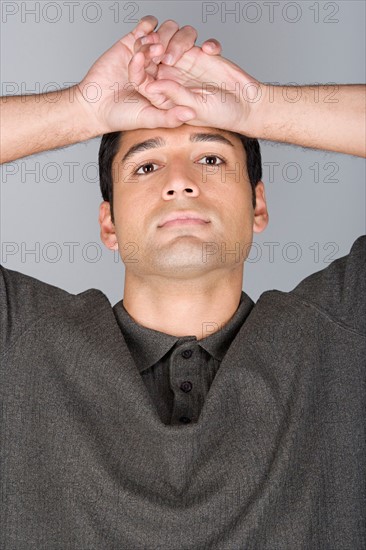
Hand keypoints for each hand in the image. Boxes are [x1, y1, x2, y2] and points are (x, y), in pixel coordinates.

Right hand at [75, 17, 220, 133]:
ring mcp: (147, 54)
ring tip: (152, 51)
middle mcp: (161, 66)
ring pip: (164, 33)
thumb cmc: (122, 116)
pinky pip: (145, 27)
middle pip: (180, 42)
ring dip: (161, 37)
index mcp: (171, 82)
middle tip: (166, 58)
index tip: (207, 52)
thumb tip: (191, 114)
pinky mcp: (130, 43)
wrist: (94, 106)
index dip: (202, 54)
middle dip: (177, 44)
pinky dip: (148, 26)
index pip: (192, 62)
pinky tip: (145, 35)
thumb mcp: (150, 118)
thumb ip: (170, 117)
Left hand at [137, 45, 263, 136]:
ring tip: (189, 46)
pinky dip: (202, 41)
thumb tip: (151, 86)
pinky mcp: (200, 54)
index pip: (142, 79)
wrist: (246, 106)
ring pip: (171, 40)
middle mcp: (171, 79)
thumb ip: (175, 95)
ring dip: (176, 38)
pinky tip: (211, 51)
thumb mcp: (196, 107)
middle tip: (160, 42)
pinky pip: (194, 39)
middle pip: (153, 55)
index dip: (139, 66)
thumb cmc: (222, 114)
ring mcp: (185, 64)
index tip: (141, 55)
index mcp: (164, 97)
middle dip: (154, 44)